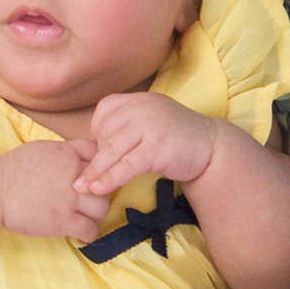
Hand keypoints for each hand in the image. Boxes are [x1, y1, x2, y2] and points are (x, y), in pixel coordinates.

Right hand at [0, 139, 110, 241]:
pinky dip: (89, 234)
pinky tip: (81, 234)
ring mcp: (70, 199)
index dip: (101, 168)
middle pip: (106, 184)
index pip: (100, 156)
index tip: (95, 178)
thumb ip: (65, 152)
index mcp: (68, 154)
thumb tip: (80, 158)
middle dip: (101, 194)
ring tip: (86, 218)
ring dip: (96, 215)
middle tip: (91, 201)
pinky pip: (90, 230)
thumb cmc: (13, 169)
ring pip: (102, 208)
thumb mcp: (42, 149)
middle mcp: (73, 175)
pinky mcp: (63, 221)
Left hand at [73, 91, 219, 195]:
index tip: (98, 152)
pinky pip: (126, 165)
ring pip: (113, 150)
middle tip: (78, 178)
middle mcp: (143, 108)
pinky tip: (99, 189)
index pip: (105, 111)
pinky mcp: (158, 147)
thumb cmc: (177, 138)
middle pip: (106, 133)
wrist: (211, 147)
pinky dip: (110, 179)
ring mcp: (151, 126)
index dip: (97, 133)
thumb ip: (127, 126)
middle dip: (92, 158)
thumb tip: (94, 145)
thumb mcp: (150, 122)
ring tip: (82, 188)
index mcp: (139, 99)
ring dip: (95, 171)